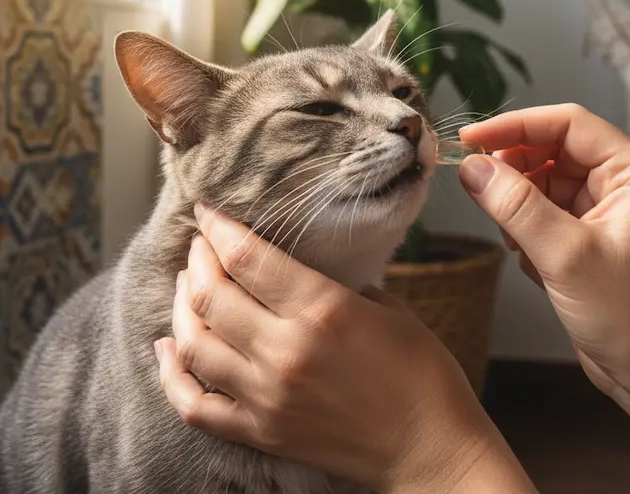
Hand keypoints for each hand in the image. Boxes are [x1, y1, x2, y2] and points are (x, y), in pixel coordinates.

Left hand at [154, 206, 514, 493]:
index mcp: (323, 309)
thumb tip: (301, 282)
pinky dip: (171, 376)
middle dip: (198, 260)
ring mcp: (267, 397)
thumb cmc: (422, 372)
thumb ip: (337, 289)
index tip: (207, 212)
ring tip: (186, 286)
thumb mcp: (389, 308)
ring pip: (194, 344)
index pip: (247, 258)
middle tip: (200, 245)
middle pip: (212, 295)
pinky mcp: (261, 433)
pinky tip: (167, 349)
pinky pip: (195, 406)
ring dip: (182, 306)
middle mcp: (286, 351)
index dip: (218, 228)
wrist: (430, 448)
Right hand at [458, 104, 629, 401]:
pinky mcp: (591, 231)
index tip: (469, 141)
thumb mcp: (564, 255)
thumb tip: (471, 167)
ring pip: (544, 180)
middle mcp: (623, 180)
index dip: (514, 126)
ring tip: (515, 241)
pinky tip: (530, 259)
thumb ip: (514, 205)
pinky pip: (546, 209)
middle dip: (515, 172)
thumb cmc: (628, 316)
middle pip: (552, 149)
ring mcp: (607, 206)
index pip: (566, 124)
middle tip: (481, 194)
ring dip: (519, 205)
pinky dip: (528, 227)